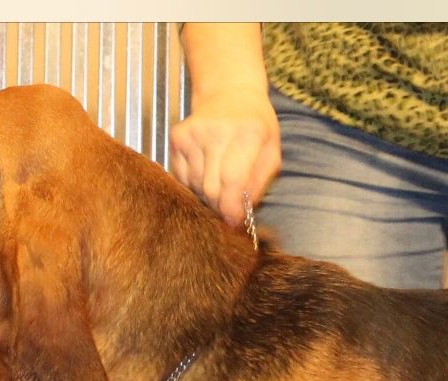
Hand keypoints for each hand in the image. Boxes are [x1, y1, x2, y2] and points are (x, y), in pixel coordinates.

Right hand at [169, 84, 280, 227]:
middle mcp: (216, 132)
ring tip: (219, 176)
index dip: (231, 208)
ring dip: (208, 192)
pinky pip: (182, 177)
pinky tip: (206, 167)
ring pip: (195, 186)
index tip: (233, 221)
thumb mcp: (271, 153)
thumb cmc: (256, 127)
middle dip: (221, 204)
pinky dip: (194, 181)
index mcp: (248, 135)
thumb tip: (240, 215)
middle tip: (230, 203)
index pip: (232, 181)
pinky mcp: (176, 137)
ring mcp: (192, 133)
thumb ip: (258, 185)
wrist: (229, 92)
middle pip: (211, 189)